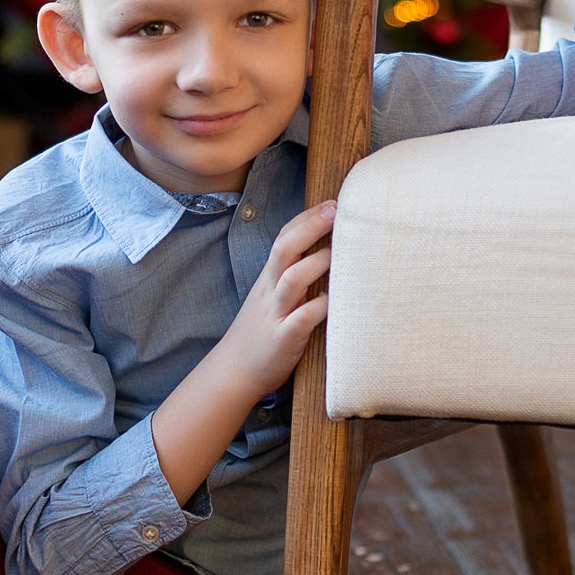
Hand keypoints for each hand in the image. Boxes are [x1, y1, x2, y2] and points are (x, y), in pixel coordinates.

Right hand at [150, 201, 335, 502]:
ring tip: (340, 253)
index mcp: (269, 279)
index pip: (284, 237)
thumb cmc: (262, 332)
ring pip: (292, 280)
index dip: (306, 218)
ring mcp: (276, 314)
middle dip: (310, 228)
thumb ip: (293, 275)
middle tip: (337, 212)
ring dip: (316, 264)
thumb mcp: (272, 298)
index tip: (332, 202)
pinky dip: (318, 308)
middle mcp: (271, 291)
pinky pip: (301, 320)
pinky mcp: (283, 340)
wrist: (234, 372)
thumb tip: (328, 252)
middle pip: (284, 250)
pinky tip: (334, 301)